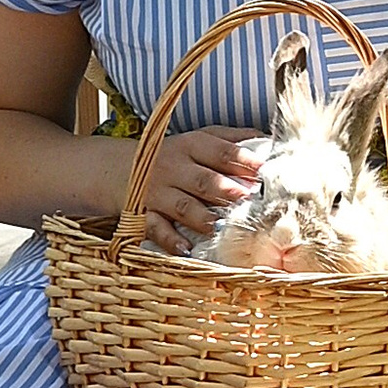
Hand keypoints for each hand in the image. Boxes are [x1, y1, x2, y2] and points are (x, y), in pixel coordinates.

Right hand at [134, 129, 261, 251]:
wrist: (120, 168)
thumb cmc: (173, 156)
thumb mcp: (199, 139)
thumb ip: (231, 140)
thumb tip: (268, 140)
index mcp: (191, 146)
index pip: (220, 152)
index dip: (242, 161)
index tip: (263, 170)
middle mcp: (174, 168)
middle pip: (203, 180)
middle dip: (225, 190)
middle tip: (246, 199)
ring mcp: (159, 193)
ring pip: (183, 206)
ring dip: (202, 217)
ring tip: (219, 226)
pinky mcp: (144, 215)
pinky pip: (156, 228)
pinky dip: (169, 239)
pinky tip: (185, 248)